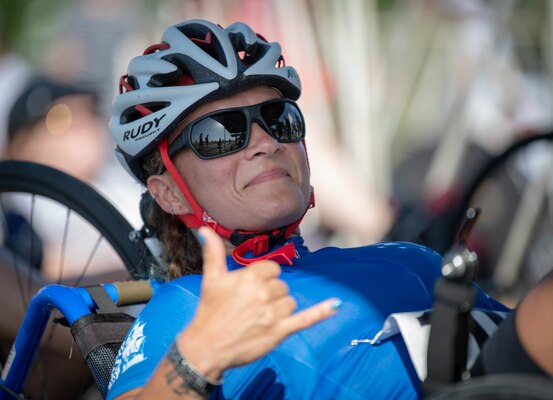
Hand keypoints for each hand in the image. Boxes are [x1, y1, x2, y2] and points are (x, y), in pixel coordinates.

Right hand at [177, 227, 339, 379]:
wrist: (206, 348)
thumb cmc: (209, 312)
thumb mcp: (210, 279)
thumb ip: (212, 252)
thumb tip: (204, 230)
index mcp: (249, 277)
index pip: (272, 269)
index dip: (263, 278)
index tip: (249, 290)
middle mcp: (263, 293)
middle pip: (281, 286)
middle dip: (269, 295)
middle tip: (250, 307)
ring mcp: (273, 313)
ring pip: (290, 302)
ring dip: (279, 308)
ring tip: (259, 318)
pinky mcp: (280, 331)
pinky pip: (306, 318)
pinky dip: (322, 312)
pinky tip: (336, 304)